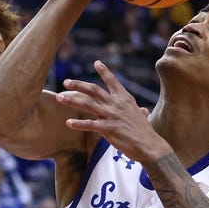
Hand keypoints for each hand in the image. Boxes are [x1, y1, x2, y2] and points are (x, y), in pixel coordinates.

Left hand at [56, 60, 170, 164]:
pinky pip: (89, 124)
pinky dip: (78, 123)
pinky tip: (68, 122)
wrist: (149, 145)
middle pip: (93, 89)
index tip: (96, 62)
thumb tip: (143, 111)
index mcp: (125, 99)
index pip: (113, 81)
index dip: (104, 71)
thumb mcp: (143, 117)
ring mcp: (111, 115)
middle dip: (78, 84)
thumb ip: (140, 111)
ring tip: (59, 98)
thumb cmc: (146, 133)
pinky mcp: (107, 129)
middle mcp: (116, 104)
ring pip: (87, 104)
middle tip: (66, 82)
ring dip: (71, 100)